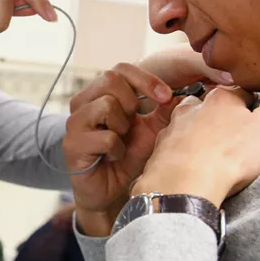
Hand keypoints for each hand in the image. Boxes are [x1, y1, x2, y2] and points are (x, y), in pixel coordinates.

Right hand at [63, 54, 225, 235]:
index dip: (145, 79)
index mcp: (100, 94)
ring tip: (122, 142)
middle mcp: (82, 103)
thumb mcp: (151, 131)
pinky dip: (117, 149)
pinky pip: (105, 136)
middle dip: (132, 102)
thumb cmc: (126, 157)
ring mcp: (74, 123)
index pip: (120, 69)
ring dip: (124, 126)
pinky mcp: (72, 144)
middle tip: (134, 124)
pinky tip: (114, 158)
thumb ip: (164, 111)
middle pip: (110, 79)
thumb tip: (187, 92)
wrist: (109, 191)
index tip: (165, 97)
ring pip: (106, 105)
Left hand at [135, 88, 259, 206]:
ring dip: (200, 136)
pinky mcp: (159, 152)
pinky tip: (193, 168)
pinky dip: (184, 156)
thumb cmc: (231, 154)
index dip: (255, 108)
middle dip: (224, 120)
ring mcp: (172, 129)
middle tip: (236, 142)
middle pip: (213, 108)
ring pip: (190, 126)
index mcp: (221, 97)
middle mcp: (192, 108)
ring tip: (213, 155)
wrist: (185, 184)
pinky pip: (175, 150)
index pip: (243, 93)